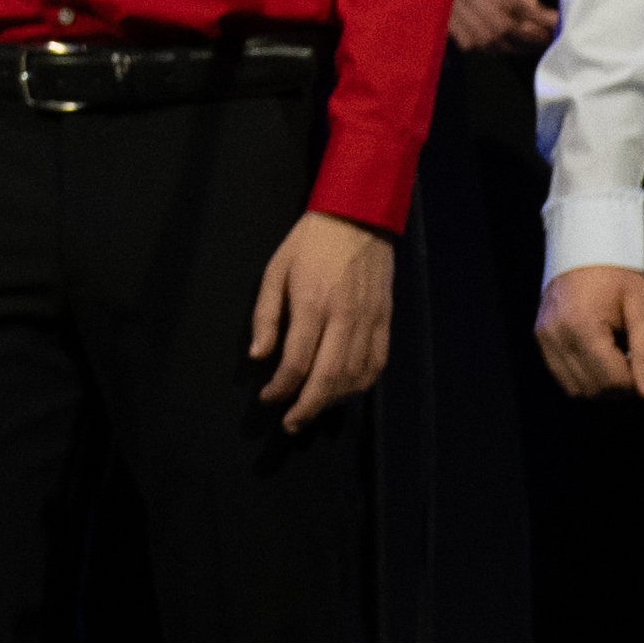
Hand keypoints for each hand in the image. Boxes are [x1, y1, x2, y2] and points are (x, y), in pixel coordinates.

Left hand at [249, 207, 400, 428]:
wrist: (357, 218)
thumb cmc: (308, 244)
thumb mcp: (274, 271)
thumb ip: (265, 316)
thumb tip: (257, 356)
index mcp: (311, 303)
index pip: (296, 361)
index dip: (281, 388)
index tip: (268, 398)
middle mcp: (344, 317)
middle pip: (328, 377)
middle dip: (308, 407)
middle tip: (291, 424)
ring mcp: (369, 321)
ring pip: (355, 376)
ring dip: (333, 401)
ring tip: (313, 409)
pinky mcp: (386, 321)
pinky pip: (377, 363)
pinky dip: (361, 385)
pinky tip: (345, 392)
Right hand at [537, 263, 643, 401]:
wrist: (586, 246)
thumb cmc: (618, 274)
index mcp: (582, 326)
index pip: (613, 381)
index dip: (640, 386)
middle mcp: (556, 334)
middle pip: (594, 389)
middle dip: (624, 388)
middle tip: (642, 371)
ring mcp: (544, 336)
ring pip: (576, 388)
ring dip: (604, 386)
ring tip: (622, 365)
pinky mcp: (541, 336)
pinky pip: (563, 376)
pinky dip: (586, 378)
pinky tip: (603, 362)